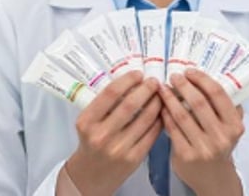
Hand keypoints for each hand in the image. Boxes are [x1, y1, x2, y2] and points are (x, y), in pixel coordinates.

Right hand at [59, 72, 161, 195]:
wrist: (91, 174)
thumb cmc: (91, 143)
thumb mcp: (89, 122)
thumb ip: (105, 105)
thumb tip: (133, 81)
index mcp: (87, 122)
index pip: (110, 93)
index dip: (128, 80)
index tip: (138, 74)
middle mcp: (101, 135)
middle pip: (130, 104)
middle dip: (147, 89)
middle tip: (154, 82)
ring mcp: (118, 148)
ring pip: (146, 118)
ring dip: (157, 103)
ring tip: (161, 94)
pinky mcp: (133, 158)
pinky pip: (152, 133)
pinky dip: (160, 119)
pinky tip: (162, 112)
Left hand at [158, 70, 244, 195]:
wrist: (213, 178)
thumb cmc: (219, 146)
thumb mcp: (230, 128)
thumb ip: (226, 108)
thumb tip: (209, 79)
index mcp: (234, 126)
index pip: (218, 95)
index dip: (202, 80)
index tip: (190, 71)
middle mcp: (221, 137)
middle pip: (199, 103)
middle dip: (184, 86)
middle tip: (173, 76)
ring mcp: (203, 148)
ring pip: (182, 115)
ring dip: (170, 98)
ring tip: (162, 88)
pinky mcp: (186, 155)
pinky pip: (172, 130)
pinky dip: (165, 116)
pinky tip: (161, 107)